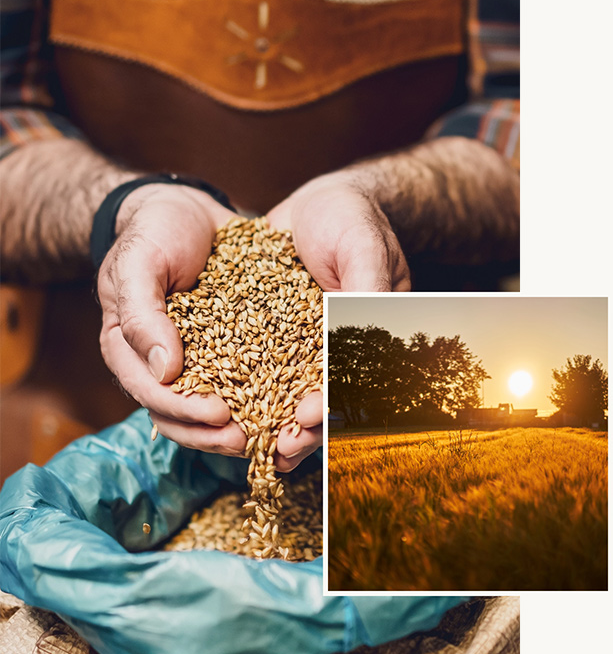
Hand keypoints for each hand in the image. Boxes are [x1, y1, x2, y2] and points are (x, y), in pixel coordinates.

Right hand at [97, 184, 246, 454]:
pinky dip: (263, 399)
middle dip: (214, 434)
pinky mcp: (229, 349)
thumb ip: (142, 314)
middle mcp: (162, 364)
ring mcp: (196, 360)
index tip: (219, 413)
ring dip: (240, 427)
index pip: (153, 396)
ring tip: (272, 434)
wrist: (186, 210)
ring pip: (213, 410)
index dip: (184, 411)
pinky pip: (244, 381)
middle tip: (250, 439)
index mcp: (131, 350)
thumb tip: (164, 371)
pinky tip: (289, 406)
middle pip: (181, 417)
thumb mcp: (138, 264)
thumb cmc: (153, 232)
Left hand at [266, 167, 409, 465]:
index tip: (307, 416)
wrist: (317, 202)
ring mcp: (296, 345)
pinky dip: (237, 386)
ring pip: (281, 391)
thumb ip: (366, 287)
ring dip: (265, 419)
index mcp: (358, 338)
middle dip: (297, 428)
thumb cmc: (352, 219)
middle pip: (314, 398)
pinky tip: (217, 403)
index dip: (330, 402)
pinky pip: (250, 363)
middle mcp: (327, 349)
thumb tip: (361, 323)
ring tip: (245, 443)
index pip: (347, 379)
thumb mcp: (363, 247)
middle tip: (277, 451)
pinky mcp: (265, 334)